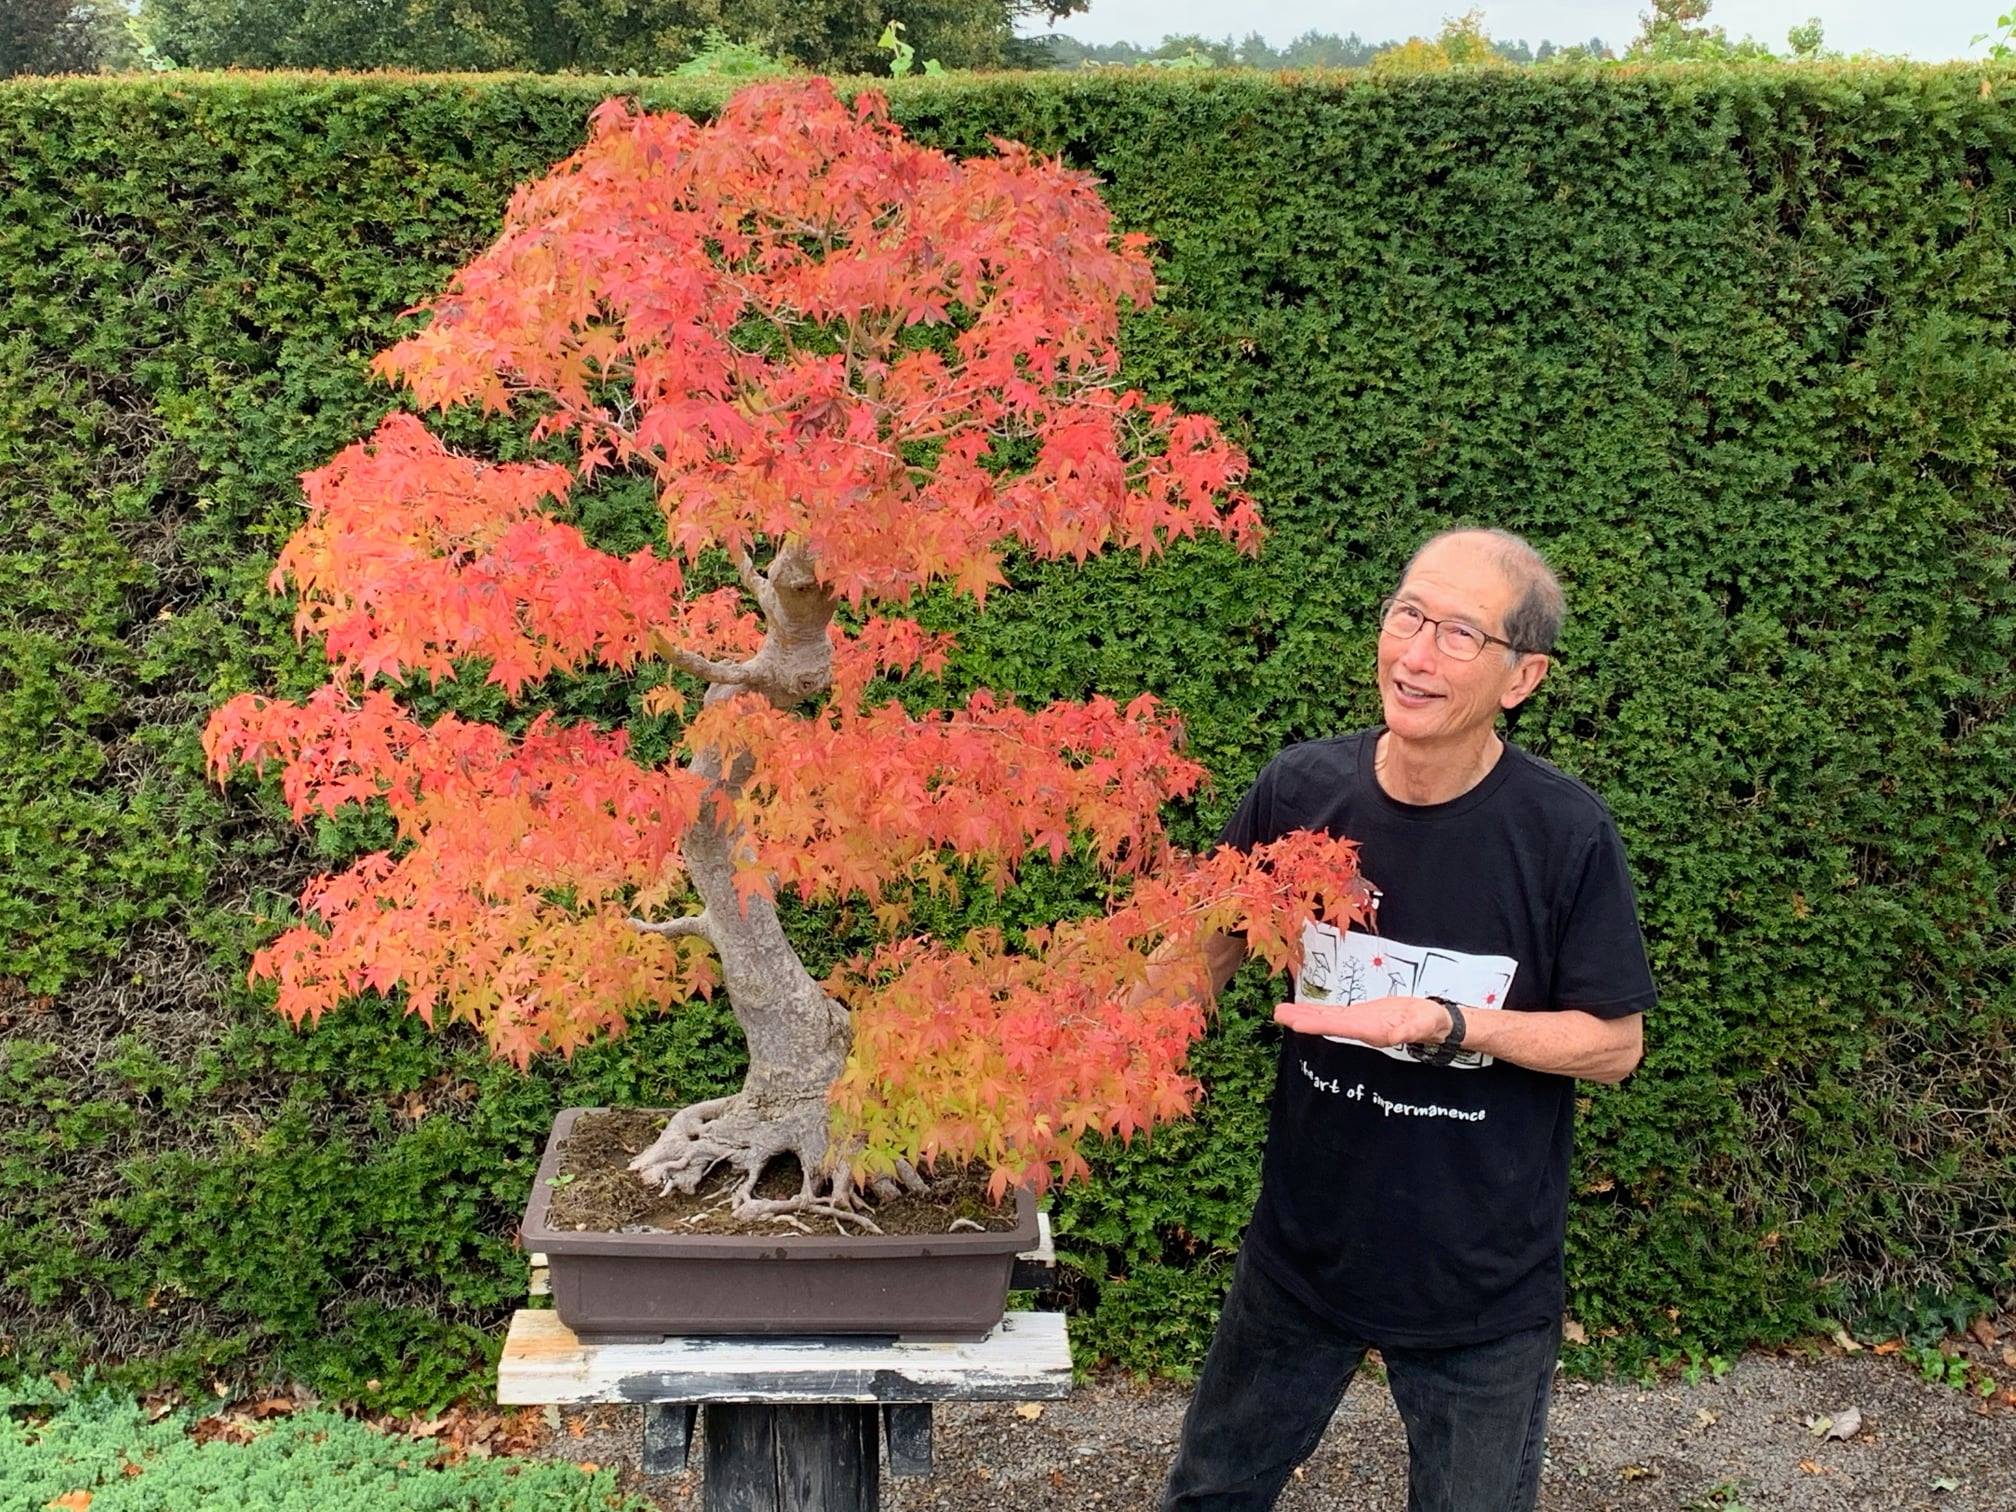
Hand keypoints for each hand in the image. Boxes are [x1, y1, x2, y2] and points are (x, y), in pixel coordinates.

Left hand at [1273, 994, 1451, 1045]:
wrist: (1432, 1021)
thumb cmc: (1429, 1022)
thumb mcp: (1423, 1024)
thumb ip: (1410, 1030)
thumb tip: (1397, 1035)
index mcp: (1373, 1031)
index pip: (1341, 1028)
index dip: (1319, 1025)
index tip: (1297, 1025)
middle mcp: (1360, 1029)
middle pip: (1327, 1025)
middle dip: (1302, 1020)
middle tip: (1278, 1014)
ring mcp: (1358, 1023)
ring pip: (1326, 1019)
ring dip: (1303, 1015)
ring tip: (1280, 1011)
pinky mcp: (1358, 1016)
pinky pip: (1334, 1014)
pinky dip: (1316, 1011)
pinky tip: (1301, 1010)